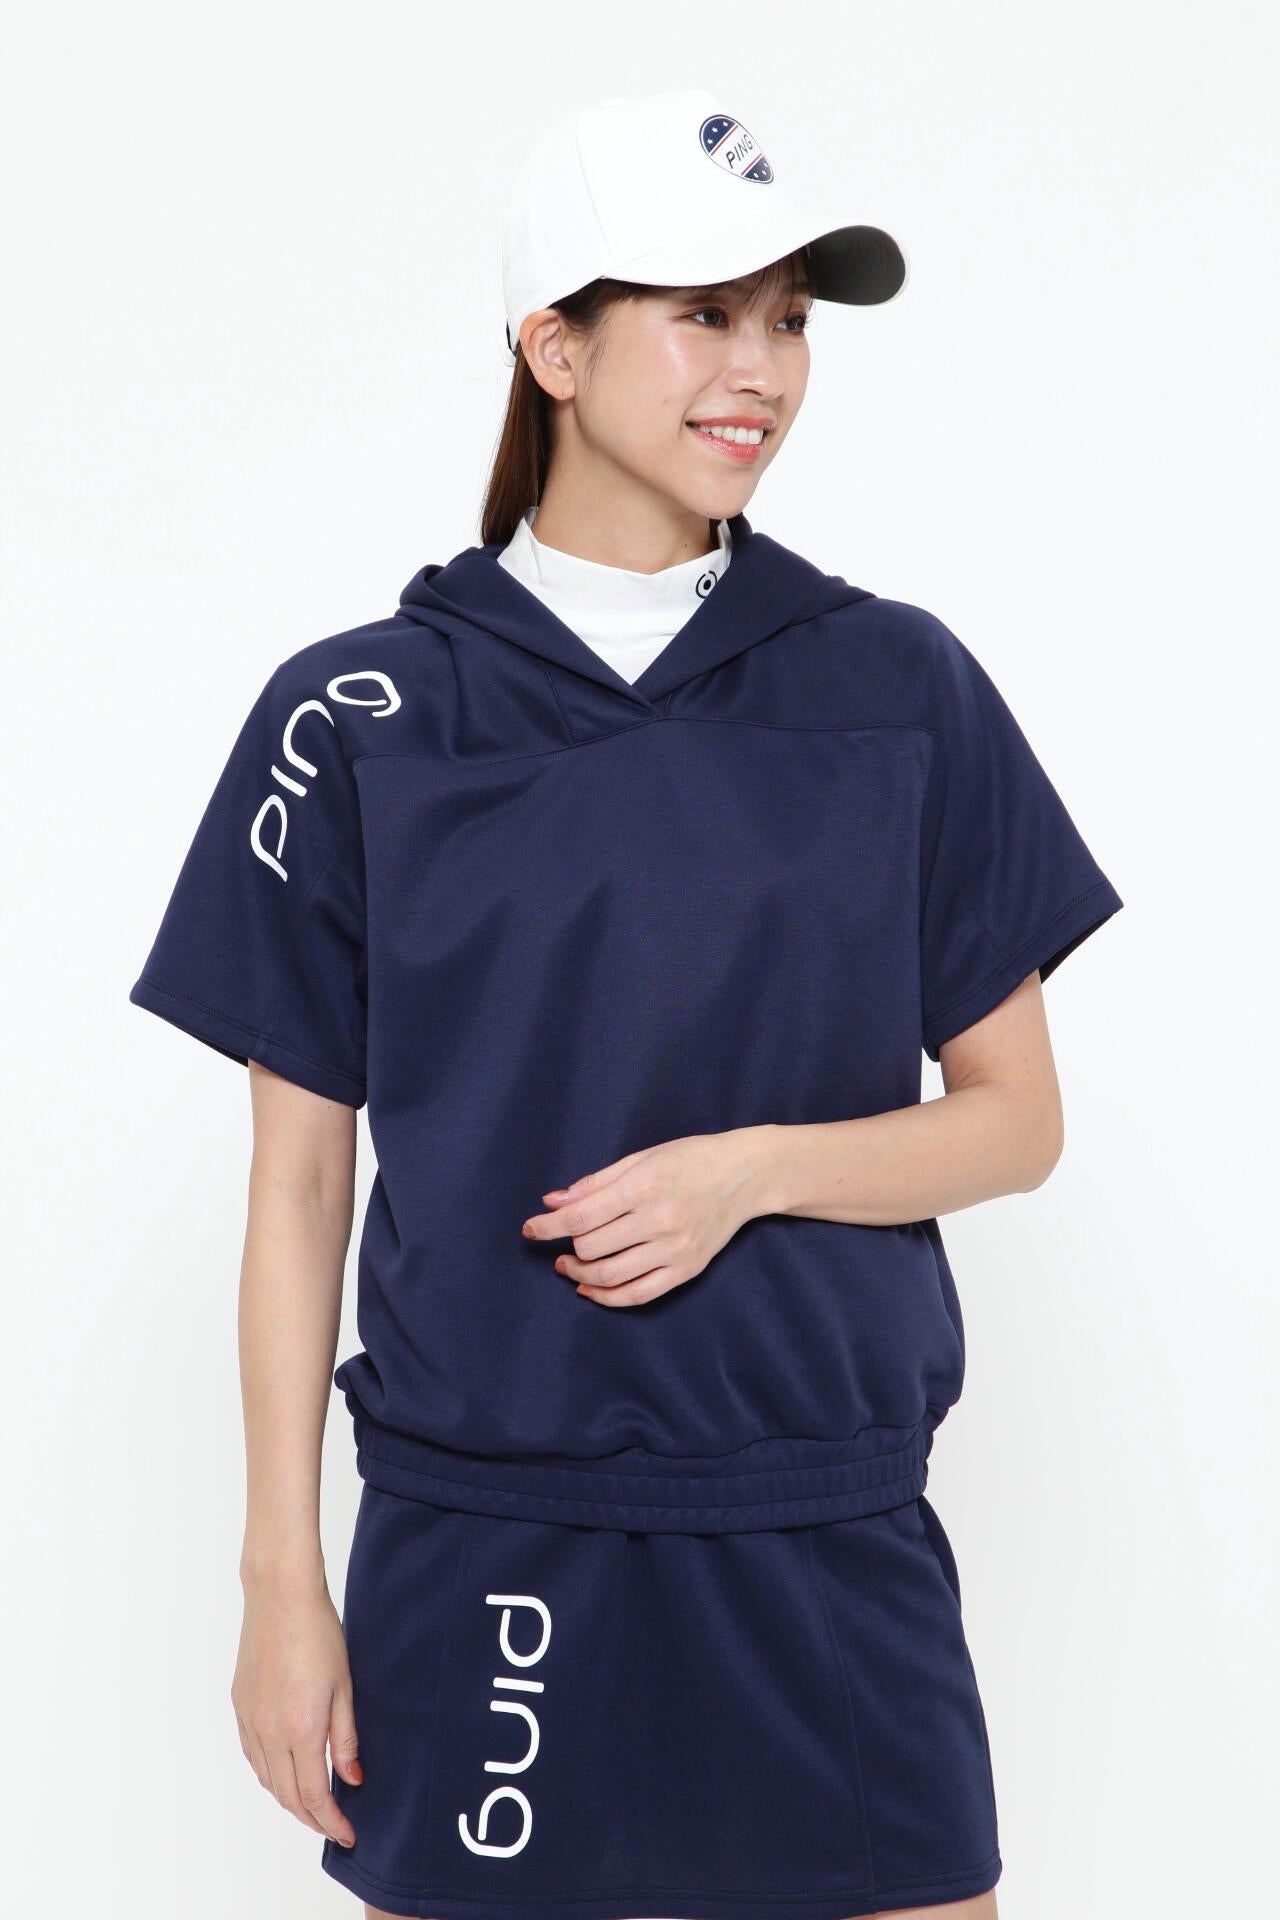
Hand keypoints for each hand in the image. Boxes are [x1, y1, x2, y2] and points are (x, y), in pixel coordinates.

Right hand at [231, 1574, 362, 1847]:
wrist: (280, 1596)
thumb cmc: (318, 1633)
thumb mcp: (344, 1687)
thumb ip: (346, 1738)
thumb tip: (351, 1779)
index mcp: (299, 1730)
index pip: (314, 1796)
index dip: (331, 1822)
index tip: (348, 1834)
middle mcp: (269, 1732)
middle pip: (288, 1796)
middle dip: (312, 1818)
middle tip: (334, 1826)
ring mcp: (250, 1720)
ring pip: (267, 1779)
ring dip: (290, 1799)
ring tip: (314, 1803)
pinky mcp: (240, 1706)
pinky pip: (253, 1756)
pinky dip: (270, 1774)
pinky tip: (285, 1771)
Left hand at [520, 1127, 767, 1306]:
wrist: (744, 1175)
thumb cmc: (690, 1159)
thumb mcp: (642, 1158)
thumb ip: (595, 1183)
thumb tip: (553, 1201)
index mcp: (643, 1186)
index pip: (581, 1216)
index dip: (548, 1227)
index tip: (530, 1229)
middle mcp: (659, 1220)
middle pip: (592, 1247)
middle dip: (566, 1247)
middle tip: (558, 1244)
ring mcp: (674, 1248)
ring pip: (610, 1275)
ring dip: (580, 1274)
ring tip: (569, 1266)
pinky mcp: (687, 1269)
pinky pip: (639, 1294)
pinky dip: (608, 1297)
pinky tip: (590, 1289)